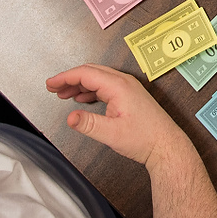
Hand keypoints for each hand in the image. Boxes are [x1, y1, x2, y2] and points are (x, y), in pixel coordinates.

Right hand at [46, 64, 189, 166]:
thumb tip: (70, 117)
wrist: (165, 144)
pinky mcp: (130, 95)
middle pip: (91, 72)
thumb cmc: (145, 138)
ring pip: (98, 79)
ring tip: (64, 94)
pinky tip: (83, 98)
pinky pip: (106, 86)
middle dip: (70, 78)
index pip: (86, 74)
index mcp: (119, 86)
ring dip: (80, 84)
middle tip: (53, 87)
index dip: (65, 77)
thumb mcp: (111, 133)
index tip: (51, 83)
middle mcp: (124, 82)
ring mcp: (128, 88)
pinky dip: (91, 90)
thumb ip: (88, 124)